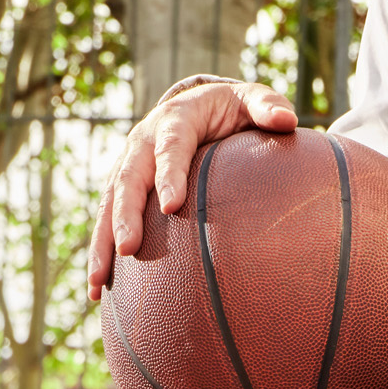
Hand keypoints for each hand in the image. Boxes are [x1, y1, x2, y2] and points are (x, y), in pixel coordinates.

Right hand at [86, 78, 297, 300]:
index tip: (171, 206)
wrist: (199, 104)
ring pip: (109, 204)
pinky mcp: (123, 187)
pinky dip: (101, 251)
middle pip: (129, 179)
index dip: (168, 175)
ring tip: (99, 282)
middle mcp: (143, 141)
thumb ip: (267, 107)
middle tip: (129, 249)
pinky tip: (98, 289)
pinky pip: (106, 219)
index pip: (170, 146)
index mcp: (175, 118)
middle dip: (126, 215)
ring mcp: (128, 164)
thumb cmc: (231, 107)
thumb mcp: (251, 99)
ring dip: (102, 242)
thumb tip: (288, 120)